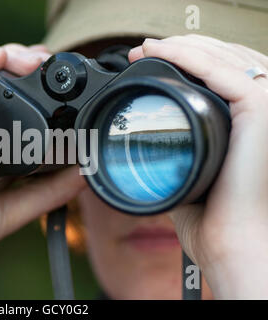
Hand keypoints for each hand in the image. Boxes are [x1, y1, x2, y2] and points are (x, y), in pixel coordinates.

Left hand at [129, 34, 267, 298]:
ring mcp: (266, 106)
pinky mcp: (260, 107)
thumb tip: (151, 152)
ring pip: (222, 58)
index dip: (191, 62)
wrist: (230, 244)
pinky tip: (159, 50)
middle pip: (225, 60)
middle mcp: (263, 110)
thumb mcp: (193, 175)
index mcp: (251, 123)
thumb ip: (180, 157)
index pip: (225, 76)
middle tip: (145, 51)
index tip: (152, 61)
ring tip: (147, 47)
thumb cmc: (217, 219)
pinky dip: (187, 54)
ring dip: (181, 46)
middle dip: (184, 49)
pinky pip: (219, 69)